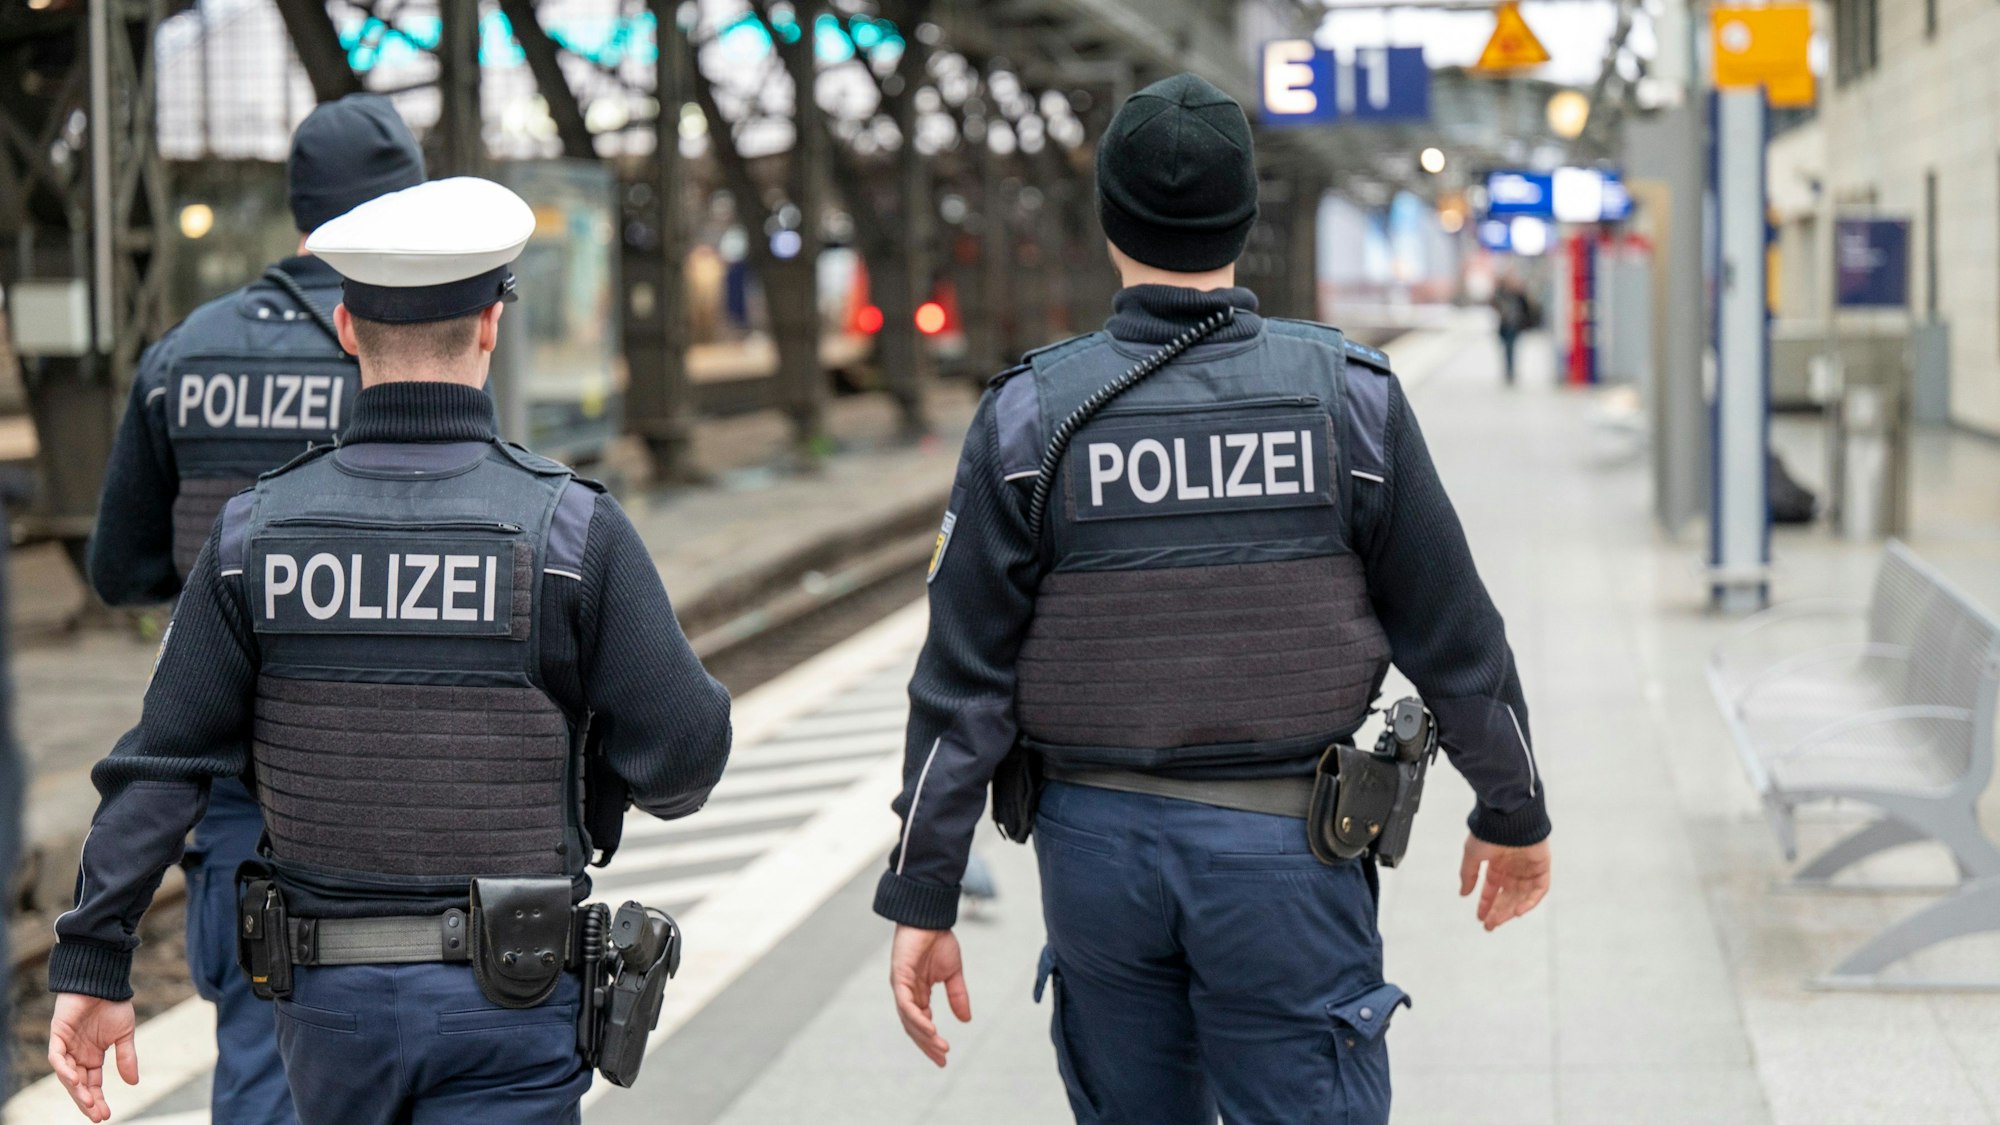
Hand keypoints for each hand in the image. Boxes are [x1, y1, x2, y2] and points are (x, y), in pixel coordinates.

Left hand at [48, 993, 138, 1121]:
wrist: (103, 981)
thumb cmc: (113, 1004)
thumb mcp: (125, 1035)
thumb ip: (127, 1058)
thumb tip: (133, 1083)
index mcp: (93, 1056)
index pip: (93, 1084)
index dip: (97, 1099)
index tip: (105, 1115)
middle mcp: (77, 1055)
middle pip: (79, 1085)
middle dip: (87, 1101)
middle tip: (97, 1115)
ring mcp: (66, 1046)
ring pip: (66, 1075)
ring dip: (76, 1090)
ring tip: (88, 1102)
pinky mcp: (58, 1035)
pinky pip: (57, 1057)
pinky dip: (63, 1069)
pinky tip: (75, 1079)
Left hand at [889, 924, 970, 1067]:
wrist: (931, 916)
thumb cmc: (938, 940)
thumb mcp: (953, 973)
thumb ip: (957, 996)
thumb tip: (966, 1020)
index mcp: (918, 993)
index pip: (921, 1024)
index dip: (931, 1041)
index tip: (945, 1056)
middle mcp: (907, 993)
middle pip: (913, 1027)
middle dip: (927, 1045)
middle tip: (942, 1060)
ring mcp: (901, 986)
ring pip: (909, 1019)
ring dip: (924, 1035)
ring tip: (939, 1046)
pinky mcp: (899, 977)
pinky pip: (905, 1003)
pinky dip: (916, 1017)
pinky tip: (929, 1027)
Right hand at [1459, 835, 1551, 931]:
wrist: (1508, 818)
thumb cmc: (1490, 833)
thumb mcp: (1472, 855)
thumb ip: (1468, 875)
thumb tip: (1463, 893)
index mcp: (1497, 864)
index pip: (1492, 889)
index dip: (1486, 904)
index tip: (1480, 918)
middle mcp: (1513, 868)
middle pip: (1507, 896)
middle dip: (1498, 912)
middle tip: (1490, 925)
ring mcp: (1528, 869)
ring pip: (1522, 896)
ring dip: (1512, 910)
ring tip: (1501, 920)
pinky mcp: (1542, 867)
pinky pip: (1539, 889)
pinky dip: (1530, 902)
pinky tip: (1518, 911)